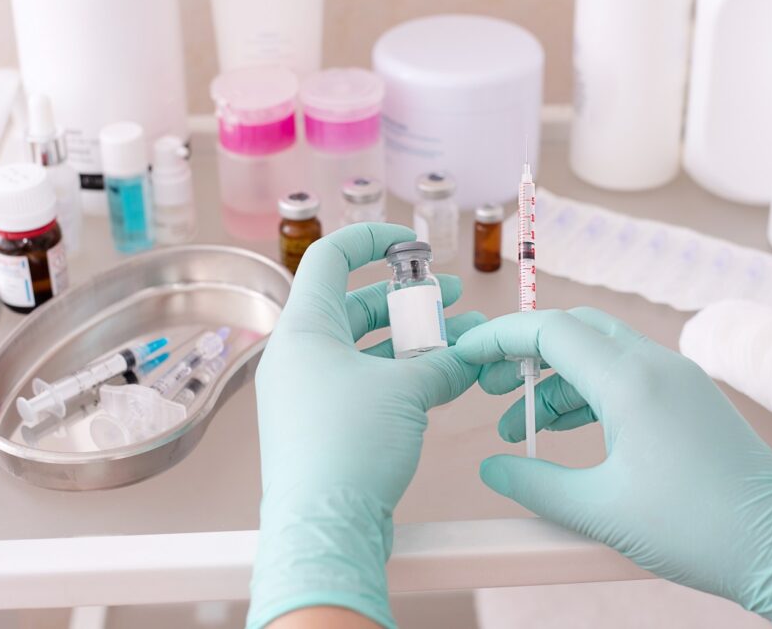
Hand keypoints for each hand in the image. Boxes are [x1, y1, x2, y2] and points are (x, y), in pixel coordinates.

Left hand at [248, 223, 483, 628]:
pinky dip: (405, 377)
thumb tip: (470, 355)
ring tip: (463, 339)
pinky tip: (446, 378)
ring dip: (415, 342)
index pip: (329, 259)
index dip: (371, 240)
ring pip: (368, 350)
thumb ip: (443, 362)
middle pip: (356, 306)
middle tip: (451, 297)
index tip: (410, 242)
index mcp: (304, 330)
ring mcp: (311, 393)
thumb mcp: (406, 391)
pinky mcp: (327, 427)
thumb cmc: (347, 449)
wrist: (324, 531)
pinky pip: (368, 385)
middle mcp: (301, 357)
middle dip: (409, 300)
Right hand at [456, 308, 771, 627]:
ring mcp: (680, 379)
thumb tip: (491, 469)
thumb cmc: (696, 529)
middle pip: (575, 331)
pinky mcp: (693, 399)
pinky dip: (590, 394)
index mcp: (632, 380)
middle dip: (526, 354)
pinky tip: (567, 430)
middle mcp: (657, 365)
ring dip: (557, 380)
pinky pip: (628, 377)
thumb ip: (534, 484)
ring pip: (602, 354)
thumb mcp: (600, 510)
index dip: (499, 338)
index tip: (465, 355)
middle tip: (490, 388)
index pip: (550, 330)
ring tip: (520, 424)